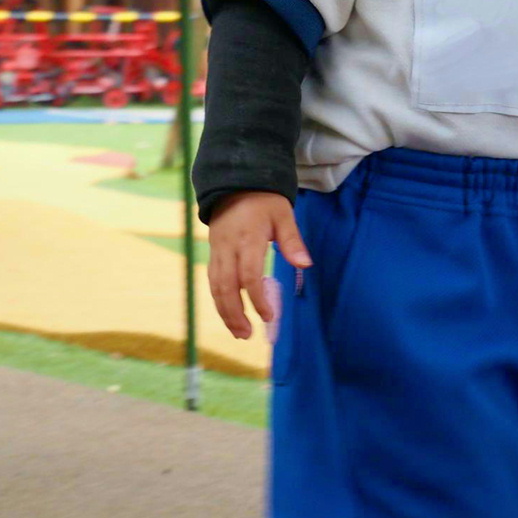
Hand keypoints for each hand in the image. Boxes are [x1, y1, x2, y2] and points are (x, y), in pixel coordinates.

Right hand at [206, 191, 310, 340]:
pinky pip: (212, 280)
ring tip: (238, 332)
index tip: (268, 315)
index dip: (256, 298)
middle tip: (247, 335)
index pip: (248, 275)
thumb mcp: (283, 214)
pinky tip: (229, 314)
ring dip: (224, 312)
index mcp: (248, 238)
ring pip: (215, 286)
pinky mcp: (213, 252)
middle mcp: (228, 247)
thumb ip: (292, 241)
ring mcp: (217, 250)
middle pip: (226, 287)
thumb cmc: (264, 200)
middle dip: (235, 314)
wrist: (235, 182)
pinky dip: (219, 300)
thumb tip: (305, 265)